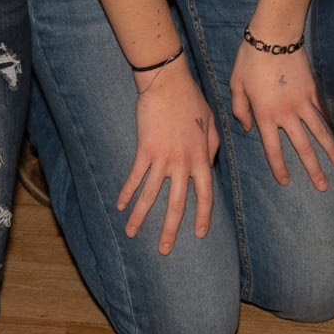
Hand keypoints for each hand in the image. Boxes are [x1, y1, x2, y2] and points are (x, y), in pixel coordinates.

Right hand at [118, 62, 219, 254]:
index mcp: (202, 158)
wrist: (169, 83)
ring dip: (141, 217)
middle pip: (176, 204)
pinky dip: (127, 193)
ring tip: (132, 234)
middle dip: (170, 229)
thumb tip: (211, 165)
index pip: (205, 195)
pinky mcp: (144, 150)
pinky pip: (135, 177)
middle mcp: (183, 163)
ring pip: (150, 195)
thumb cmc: (192, 100)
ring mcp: (162, 158)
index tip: (200, 234)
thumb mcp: (212, 123)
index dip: (203, 216)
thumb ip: (212, 147)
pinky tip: (120, 207)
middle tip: (164, 250)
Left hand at [229, 40, 333, 194]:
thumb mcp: (236, 84)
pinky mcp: (313, 89)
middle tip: (324, 187)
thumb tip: (246, 128)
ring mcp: (303, 102)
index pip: (273, 149)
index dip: (280, 168)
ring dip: (330, 150)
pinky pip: (325, 111)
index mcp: (265, 115)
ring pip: (320, 132)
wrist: (274, 35)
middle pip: (302, 147)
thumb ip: (240, 109)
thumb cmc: (250, 59)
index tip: (286, 182)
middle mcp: (286, 113)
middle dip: (313, 169)